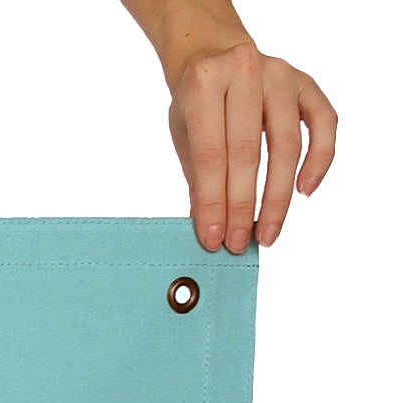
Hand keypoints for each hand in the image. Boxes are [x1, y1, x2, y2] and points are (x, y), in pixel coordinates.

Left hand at [167, 40, 335, 251]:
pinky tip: (306, 190)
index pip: (211, 156)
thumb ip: (197, 177)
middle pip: (248, 152)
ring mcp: (281, 75)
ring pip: (286, 144)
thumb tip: (211, 227)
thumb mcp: (183, 135)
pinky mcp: (307, 83)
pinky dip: (319, 159)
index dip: (214, 203)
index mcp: (205, 84)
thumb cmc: (198, 102)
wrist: (215, 54)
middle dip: (243, 206)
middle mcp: (246, 73)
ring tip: (268, 231)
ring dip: (278, 196)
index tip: (214, 238)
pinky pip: (324, 123)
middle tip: (239, 243)